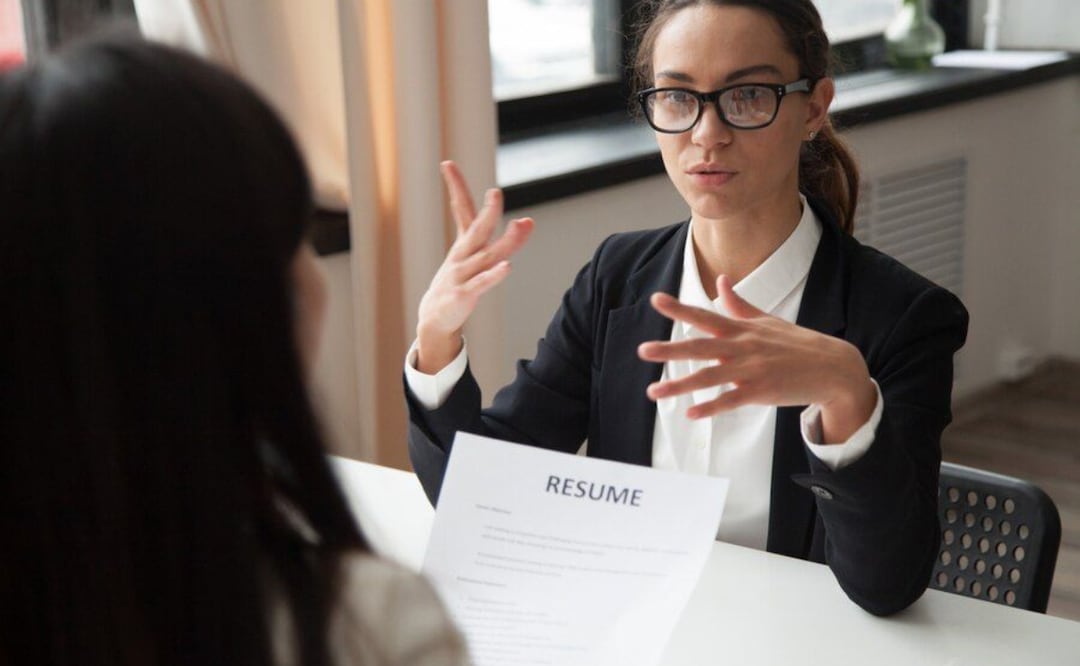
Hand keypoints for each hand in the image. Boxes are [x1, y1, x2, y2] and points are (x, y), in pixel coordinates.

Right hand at [415, 161, 533, 373]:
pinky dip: (494, 275)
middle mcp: (462, 255)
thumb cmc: (458, 282)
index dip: (455, 187)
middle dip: (488, 211)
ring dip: (505, 241)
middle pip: (477, 229)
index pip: (460, 209)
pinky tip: (507, 267)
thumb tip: (526, 220)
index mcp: (463, 244)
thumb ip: (500, 239)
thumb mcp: (474, 257)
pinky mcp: (464, 294)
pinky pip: (482, 283)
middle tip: (495, 192)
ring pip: (486, 255)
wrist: (435, 316)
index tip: (446, 163)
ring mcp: (462, 274)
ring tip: (521, 225)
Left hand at [637, 275, 875, 442]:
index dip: (679, 308)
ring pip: (709, 377)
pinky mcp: (761, 392)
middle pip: (700, 346)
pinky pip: (731, 401)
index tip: (656, 300)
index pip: (705, 316)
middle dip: (670, 349)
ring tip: (653, 391)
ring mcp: (751, 370)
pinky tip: (691, 413)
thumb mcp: (766, 320)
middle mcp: (743, 347)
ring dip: (680, 385)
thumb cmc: (797, 343)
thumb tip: (721, 280)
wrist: (832, 367)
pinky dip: (711, 407)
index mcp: (741, 329)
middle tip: (642, 350)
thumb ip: (738, 304)